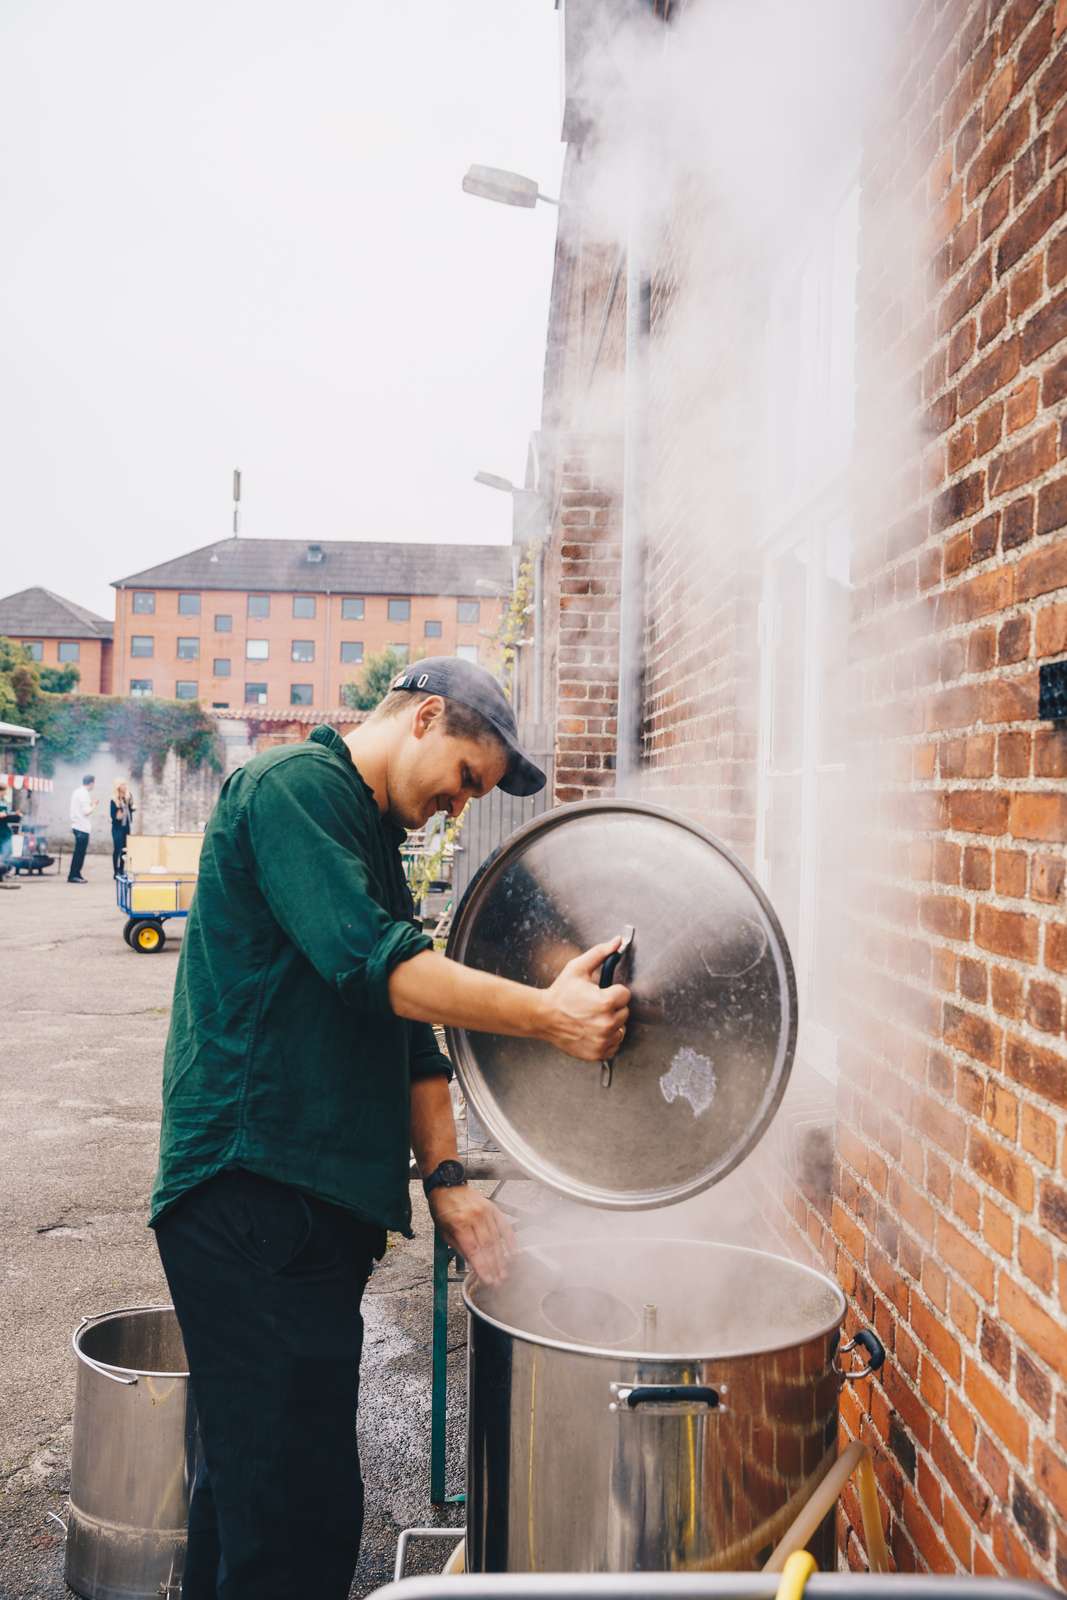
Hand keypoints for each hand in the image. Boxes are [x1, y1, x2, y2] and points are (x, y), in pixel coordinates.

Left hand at [428, 1186, 515, 1286]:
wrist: (448, 1185)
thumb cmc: (443, 1208)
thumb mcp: (444, 1231)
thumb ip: (459, 1248)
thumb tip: (472, 1265)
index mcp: (459, 1223)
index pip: (474, 1250)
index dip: (482, 1267)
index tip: (487, 1279)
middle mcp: (474, 1217)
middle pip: (487, 1247)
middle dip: (494, 1267)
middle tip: (498, 1281)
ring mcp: (486, 1212)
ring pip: (497, 1239)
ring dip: (502, 1258)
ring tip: (504, 1272)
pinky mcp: (493, 1208)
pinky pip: (504, 1226)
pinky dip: (510, 1240)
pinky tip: (513, 1252)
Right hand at [537, 938, 630, 1061]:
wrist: (543, 1017)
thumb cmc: (560, 994)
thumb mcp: (578, 968)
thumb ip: (600, 953)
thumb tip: (617, 942)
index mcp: (606, 1002)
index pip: (625, 994)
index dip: (613, 991)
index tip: (601, 993)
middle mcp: (607, 1023)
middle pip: (624, 1012)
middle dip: (612, 1007)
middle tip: (594, 1005)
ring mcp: (603, 1040)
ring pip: (621, 1029)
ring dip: (611, 1024)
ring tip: (592, 1018)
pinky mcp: (598, 1052)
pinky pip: (614, 1045)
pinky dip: (606, 1039)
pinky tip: (592, 1030)